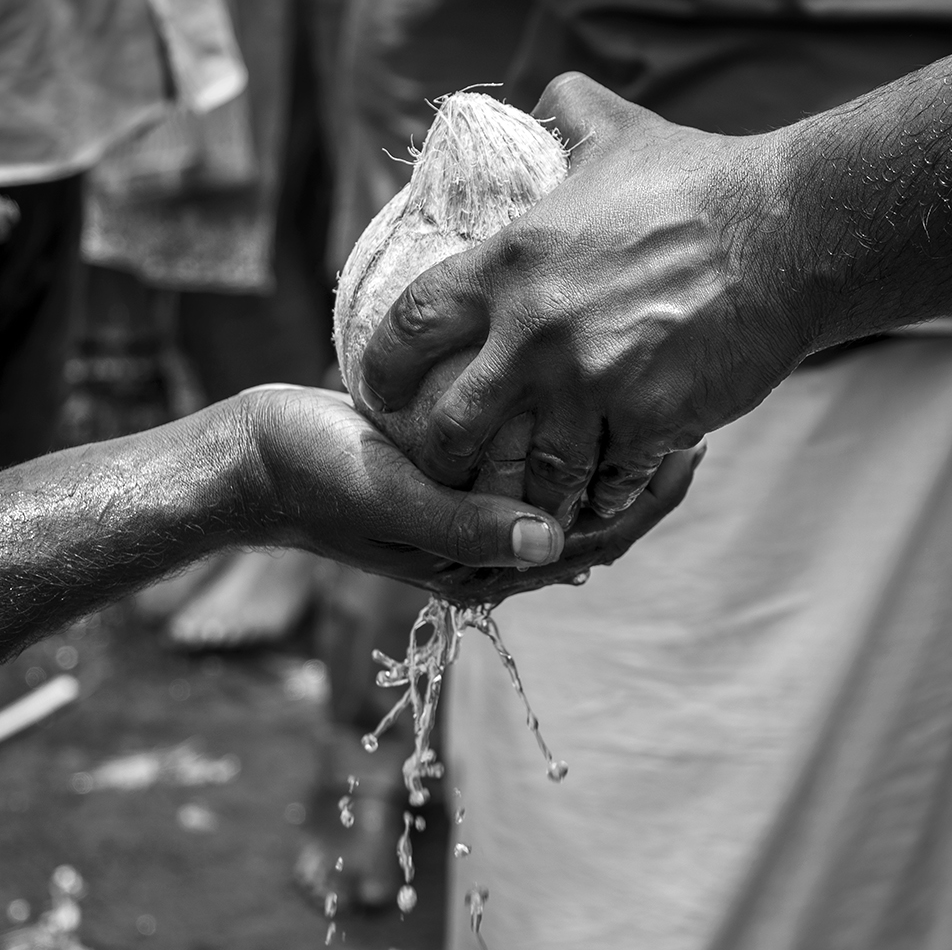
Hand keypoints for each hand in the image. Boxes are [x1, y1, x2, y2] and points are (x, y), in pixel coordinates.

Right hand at [235, 385, 698, 604]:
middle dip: (645, 472)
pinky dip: (569, 429)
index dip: (649, 500)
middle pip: (593, 515)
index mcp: (479, 566)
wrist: (254, 460)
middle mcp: (484, 545)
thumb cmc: (315, 477)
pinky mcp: (457, 473)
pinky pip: (532, 458)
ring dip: (614, 446)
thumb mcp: (392, 496)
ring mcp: (471, 509)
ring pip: (568, 485)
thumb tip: (557, 539)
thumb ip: (468, 524)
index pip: (592, 543)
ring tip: (658, 392)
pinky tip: (594, 384)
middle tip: (698, 411)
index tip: (693, 445)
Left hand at [357, 73, 811, 524]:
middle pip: (453, 425)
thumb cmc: (701, 180)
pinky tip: (601, 496)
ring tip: (524, 499)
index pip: (410, 326)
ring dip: (529, 488)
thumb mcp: (620, 133)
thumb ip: (571, 115)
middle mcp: (537, 333)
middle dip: (442, 456)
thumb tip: (549, 96)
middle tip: (447, 467)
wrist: (789, 231)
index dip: (385, 369)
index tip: (382, 392)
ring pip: (534, 470)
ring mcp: (593, 385)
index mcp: (511, 265)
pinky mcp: (649, 421)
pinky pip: (609, 482)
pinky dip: (603, 494)